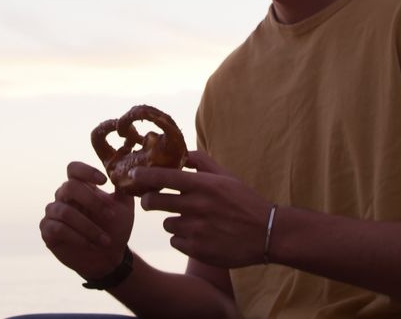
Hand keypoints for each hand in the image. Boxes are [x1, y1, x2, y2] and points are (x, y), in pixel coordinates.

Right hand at [40, 162, 134, 279]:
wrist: (109, 258)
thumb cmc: (116, 229)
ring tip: (106, 240)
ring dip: (89, 227)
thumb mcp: (125, 207)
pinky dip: (77, 237)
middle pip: (69, 187)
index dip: (86, 171)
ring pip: (65, 212)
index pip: (74, 169)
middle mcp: (63, 196)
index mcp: (81, 186)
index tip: (104, 181)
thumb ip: (123, 188)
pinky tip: (91, 245)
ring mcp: (54, 213)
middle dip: (92, 202)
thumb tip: (121, 171)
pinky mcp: (48, 231)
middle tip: (111, 216)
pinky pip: (57, 228)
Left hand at [135, 151, 270, 267]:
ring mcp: (196, 230)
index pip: (162, 177)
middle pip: (153, 202)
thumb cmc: (245, 201)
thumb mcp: (226, 176)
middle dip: (149, 201)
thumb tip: (181, 150)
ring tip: (193, 221)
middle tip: (152, 201)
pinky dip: (182, 239)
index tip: (133, 175)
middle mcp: (197, 206)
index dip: (143, 176)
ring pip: (166, 223)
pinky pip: (175, 241)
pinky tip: (199, 235)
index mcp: (203, 185)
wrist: (267, 233)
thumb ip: (202, 162)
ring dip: (174, 221)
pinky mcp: (197, 249)